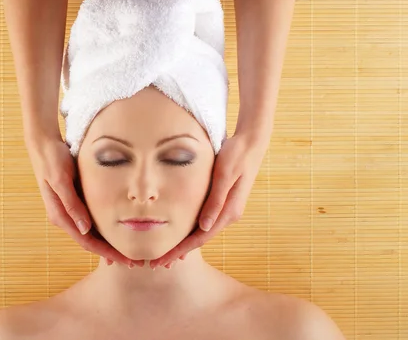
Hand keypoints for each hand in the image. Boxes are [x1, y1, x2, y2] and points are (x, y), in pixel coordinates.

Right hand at [25, 133, 144, 267]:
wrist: (43, 144)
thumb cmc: (52, 159)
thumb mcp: (62, 180)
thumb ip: (72, 204)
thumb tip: (84, 229)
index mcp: (60, 216)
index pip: (86, 242)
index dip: (106, 253)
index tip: (124, 261)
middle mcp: (64, 217)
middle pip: (90, 242)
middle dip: (110, 253)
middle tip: (134, 262)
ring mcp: (68, 210)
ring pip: (91, 234)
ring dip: (108, 244)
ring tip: (129, 252)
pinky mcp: (74, 202)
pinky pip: (91, 222)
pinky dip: (104, 230)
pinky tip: (117, 232)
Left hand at [149, 132, 269, 268]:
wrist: (251, 144)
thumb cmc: (236, 155)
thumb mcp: (224, 175)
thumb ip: (215, 201)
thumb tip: (204, 227)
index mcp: (228, 211)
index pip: (200, 238)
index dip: (179, 251)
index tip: (162, 261)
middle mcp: (228, 215)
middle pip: (199, 240)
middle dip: (178, 252)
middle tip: (156, 264)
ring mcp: (227, 210)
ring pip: (201, 233)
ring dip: (184, 244)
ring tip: (165, 255)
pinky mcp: (223, 203)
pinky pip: (204, 222)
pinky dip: (190, 232)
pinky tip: (180, 236)